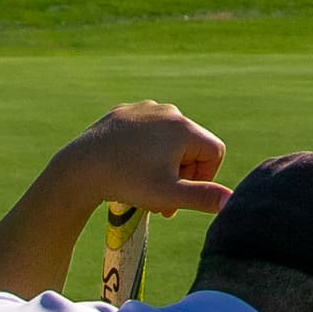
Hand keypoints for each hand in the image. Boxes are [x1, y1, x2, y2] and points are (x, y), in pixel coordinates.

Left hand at [56, 101, 227, 217]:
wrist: (81, 167)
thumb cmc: (127, 182)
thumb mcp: (169, 195)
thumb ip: (203, 197)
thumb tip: (231, 200)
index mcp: (184, 128)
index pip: (214, 153)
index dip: (204, 178)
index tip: (181, 196)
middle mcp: (167, 112)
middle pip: (191, 146)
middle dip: (181, 174)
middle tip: (162, 202)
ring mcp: (144, 109)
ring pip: (168, 139)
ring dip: (164, 164)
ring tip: (145, 186)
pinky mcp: (123, 112)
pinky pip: (145, 132)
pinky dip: (143, 150)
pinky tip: (128, 166)